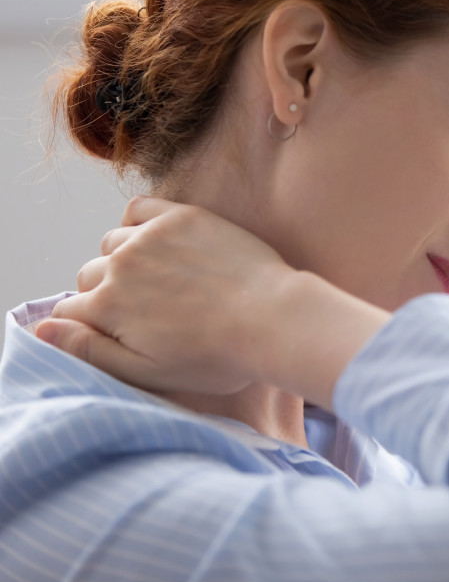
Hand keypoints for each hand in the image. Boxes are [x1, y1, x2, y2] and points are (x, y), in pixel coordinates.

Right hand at [36, 197, 295, 395]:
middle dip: (109, 293)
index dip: (93, 325)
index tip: (123, 333)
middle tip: (149, 312)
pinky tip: (156, 242)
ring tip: (160, 282)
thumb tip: (42, 329)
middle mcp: (121, 264)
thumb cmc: (217, 357)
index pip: (72, 310)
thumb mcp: (147, 372)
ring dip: (125, 259)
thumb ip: (89, 351)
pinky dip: (137, 223)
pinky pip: (139, 209)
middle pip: (91, 275)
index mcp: (106, 305)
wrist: (274, 320)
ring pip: (113, 243)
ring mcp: (152, 236)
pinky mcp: (182, 216)